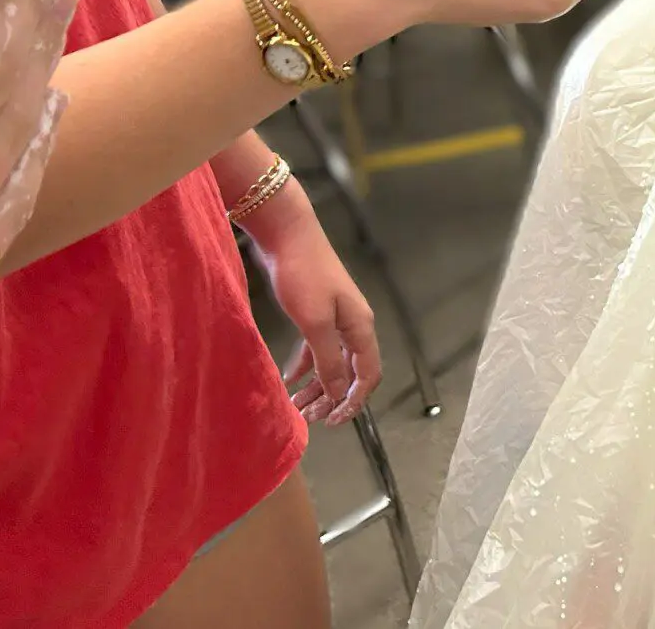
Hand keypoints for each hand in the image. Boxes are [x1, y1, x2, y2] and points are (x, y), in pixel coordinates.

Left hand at [242, 185, 380, 428]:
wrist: (286, 233)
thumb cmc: (303, 275)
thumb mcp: (315, 323)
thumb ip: (328, 360)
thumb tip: (341, 394)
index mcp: (360, 326)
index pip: (368, 375)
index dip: (354, 401)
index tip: (333, 421)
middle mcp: (352, 324)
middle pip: (349, 371)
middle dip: (331, 397)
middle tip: (308, 418)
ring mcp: (334, 317)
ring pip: (331, 361)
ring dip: (316, 385)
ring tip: (295, 406)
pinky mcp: (315, 310)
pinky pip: (316, 347)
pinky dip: (305, 365)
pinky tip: (289, 380)